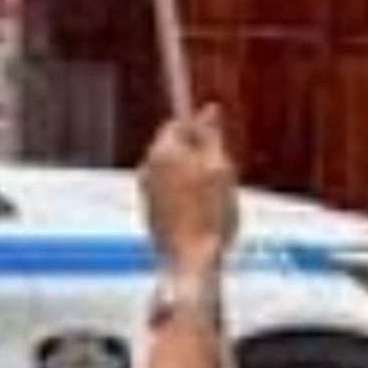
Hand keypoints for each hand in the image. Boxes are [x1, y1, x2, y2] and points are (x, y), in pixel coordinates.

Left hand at [137, 106, 238, 278]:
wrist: (191, 258)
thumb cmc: (210, 212)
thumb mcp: (219, 166)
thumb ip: (211, 135)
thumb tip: (208, 109)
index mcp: (162, 151)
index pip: (177, 124)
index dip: (200, 130)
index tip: (218, 145)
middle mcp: (147, 168)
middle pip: (173, 148)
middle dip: (196, 154)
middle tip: (220, 174)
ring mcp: (146, 192)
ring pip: (172, 172)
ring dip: (190, 176)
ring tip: (213, 197)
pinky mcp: (150, 212)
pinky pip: (169, 193)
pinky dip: (183, 196)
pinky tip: (201, 212)